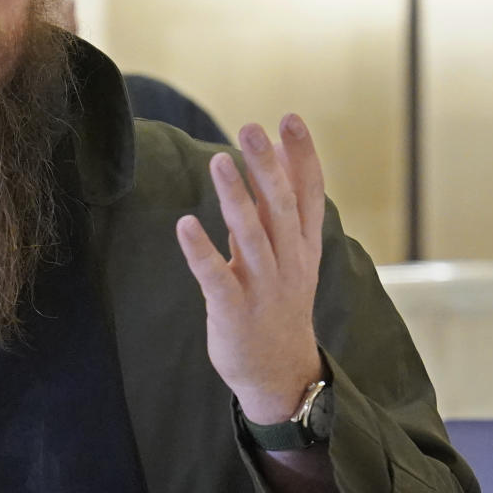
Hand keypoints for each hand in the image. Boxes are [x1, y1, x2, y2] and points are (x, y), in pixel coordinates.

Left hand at [176, 114, 325, 423]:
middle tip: (250, 128)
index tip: (289, 118)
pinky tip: (184, 225)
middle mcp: (288, 263)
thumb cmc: (279, 303)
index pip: (308, 193)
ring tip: (219, 161)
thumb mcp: (290, 254)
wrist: (279, 374)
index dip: (301, 155)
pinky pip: (216, 277)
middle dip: (267, 166)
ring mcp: (262, 287)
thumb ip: (280, 209)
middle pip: (280, 208)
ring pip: (251, 237)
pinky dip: (201, 251)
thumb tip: (278, 160)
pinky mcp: (233, 310)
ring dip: (236, 197)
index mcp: (303, 247)